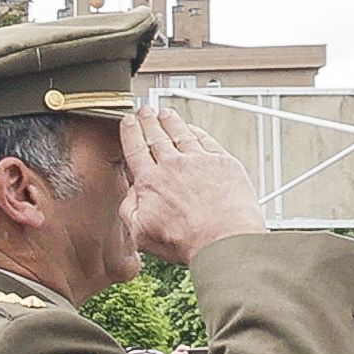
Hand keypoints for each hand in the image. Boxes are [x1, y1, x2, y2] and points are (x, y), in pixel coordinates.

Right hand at [113, 98, 259, 267]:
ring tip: (165, 113)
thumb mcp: (142, 234)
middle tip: (144, 111)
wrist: (225, 240)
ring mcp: (199, 161)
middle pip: (157, 137)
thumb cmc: (188, 242)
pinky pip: (206, 139)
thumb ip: (130, 211)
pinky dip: (196, 130)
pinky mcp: (222, 162)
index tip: (128, 122)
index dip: (130, 133)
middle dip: (149, 121)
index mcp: (151, 182)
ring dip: (171, 121)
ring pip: (181, 134)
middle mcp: (174, 166)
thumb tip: (129, 195)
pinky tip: (192, 128)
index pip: (136, 150)